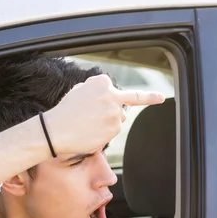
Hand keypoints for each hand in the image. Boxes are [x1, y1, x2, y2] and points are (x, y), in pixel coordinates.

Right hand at [44, 74, 164, 154]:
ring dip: (107, 124)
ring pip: (118, 120)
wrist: (55, 130)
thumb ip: (98, 90)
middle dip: (110, 112)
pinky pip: (113, 132)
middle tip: (90, 118)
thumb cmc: (64, 112)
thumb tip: (114, 98)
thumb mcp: (79, 91)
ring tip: (86, 126)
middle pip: (120, 107)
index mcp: (101, 82)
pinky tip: (89, 133)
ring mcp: (114, 112)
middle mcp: (111, 95)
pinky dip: (104, 134)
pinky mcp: (114, 128)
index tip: (161, 98)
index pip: (116, 91)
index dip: (114, 98)